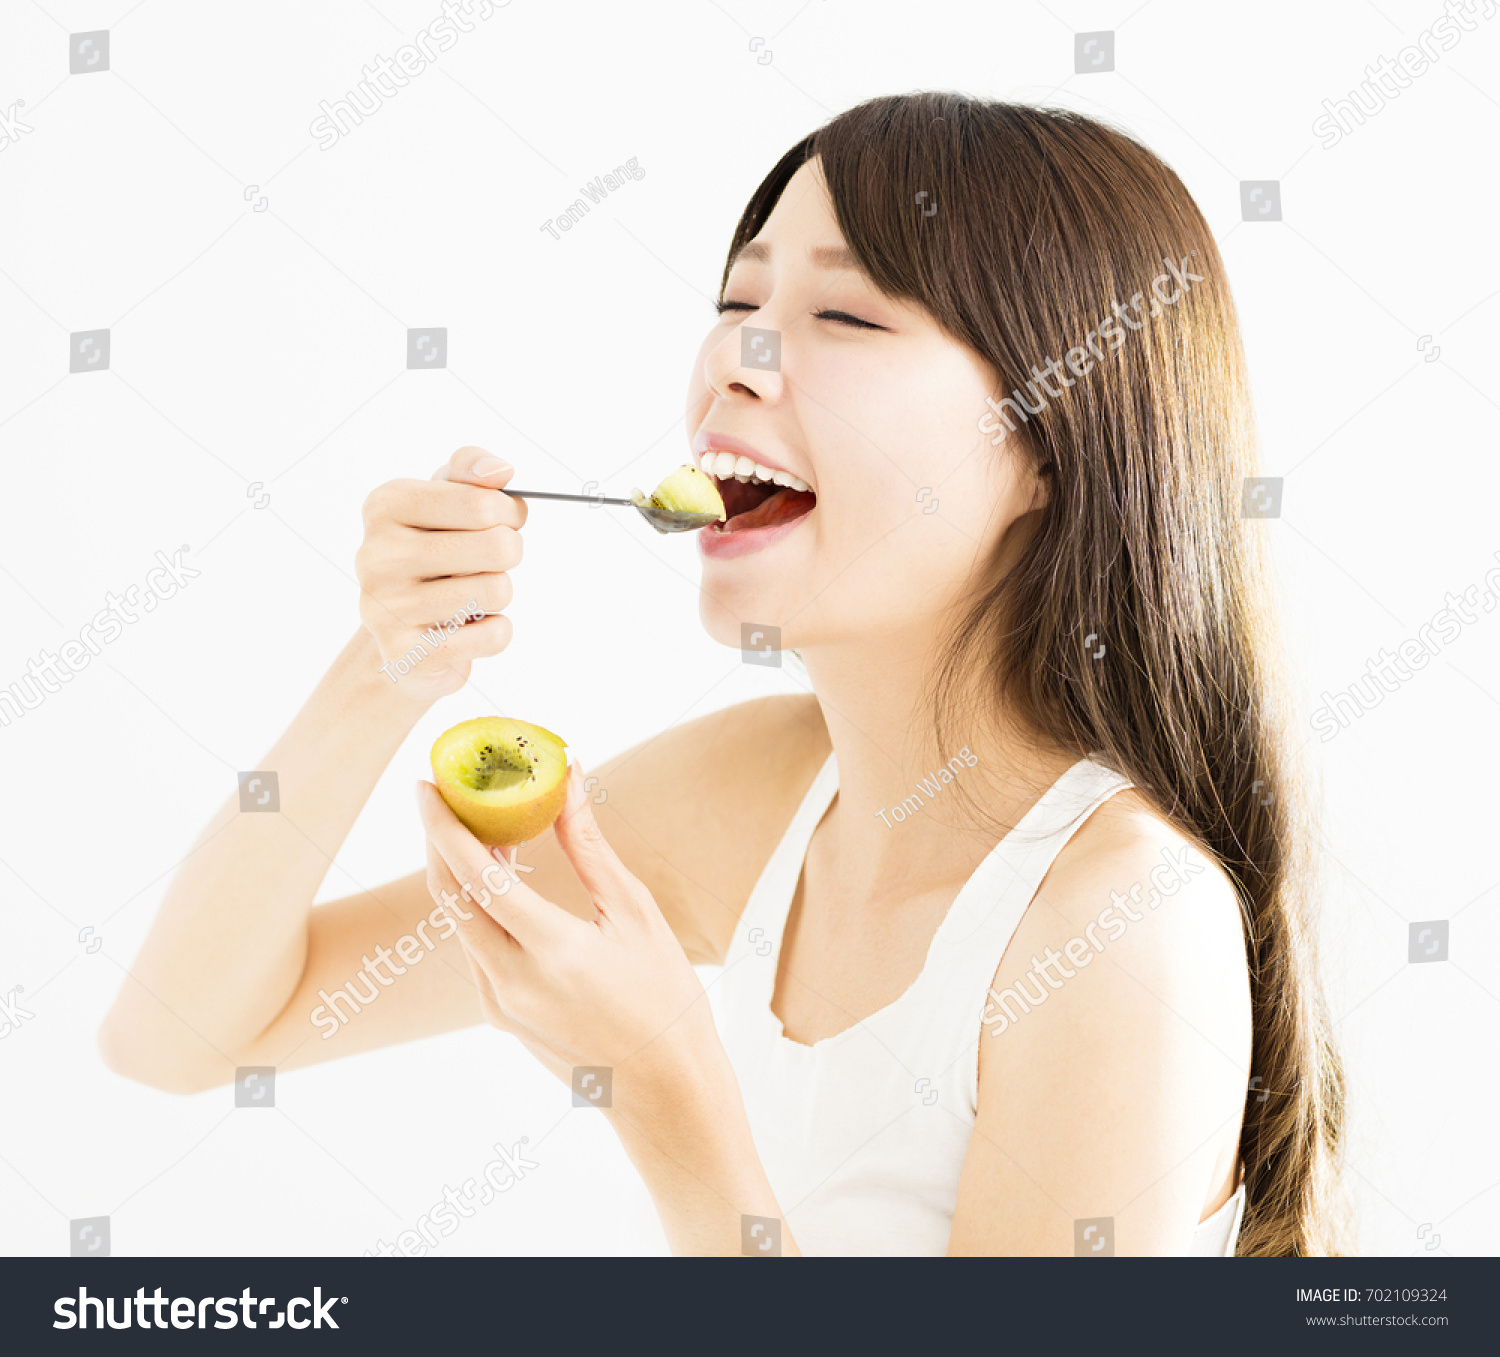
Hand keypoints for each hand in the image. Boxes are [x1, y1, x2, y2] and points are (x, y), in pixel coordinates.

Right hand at [355, 446, 526, 701]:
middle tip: (486, 562)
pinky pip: (494, 636)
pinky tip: (467, 628)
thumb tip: (499, 470)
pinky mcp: (407, 654)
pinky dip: (496, 631)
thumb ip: (472, 470)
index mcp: (386, 506)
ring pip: (498, 591)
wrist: (403, 630)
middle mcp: (376, 555)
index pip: (483, 503)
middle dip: (508, 554)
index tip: (500, 521)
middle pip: (498, 547)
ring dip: (498, 594)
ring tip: (469, 595)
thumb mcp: (448, 499)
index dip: (509, 514)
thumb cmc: (435, 552)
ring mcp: (386, 607)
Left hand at [415, 762, 728, 1118]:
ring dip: (459, 872)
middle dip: (437, 840)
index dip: (443, 826)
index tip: (425, 783)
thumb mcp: (635, 914)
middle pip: (450, 897)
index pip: (476, 876)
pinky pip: (476, 949)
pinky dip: (478, 908)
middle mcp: (512, 982)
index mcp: (551, 952)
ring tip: (478, 824)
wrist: (665, 1092)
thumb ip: (589, 846)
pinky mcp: (500, 1017)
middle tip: (441, 793)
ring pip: (460, 924)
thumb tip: (570, 777)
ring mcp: (500, 1005)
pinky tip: (501, 880)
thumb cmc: (665, 998)